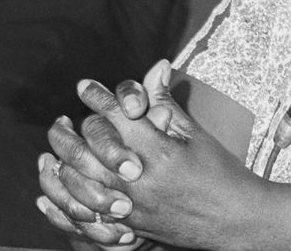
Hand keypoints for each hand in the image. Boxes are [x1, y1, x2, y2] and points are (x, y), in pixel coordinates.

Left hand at [41, 63, 263, 248]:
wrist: (233, 218)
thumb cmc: (220, 171)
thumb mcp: (195, 134)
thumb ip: (167, 102)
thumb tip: (156, 67)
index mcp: (159, 151)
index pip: (116, 115)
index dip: (97, 96)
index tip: (84, 86)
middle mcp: (140, 178)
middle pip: (90, 147)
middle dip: (70, 130)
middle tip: (60, 119)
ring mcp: (131, 204)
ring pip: (81, 180)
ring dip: (64, 160)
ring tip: (57, 146)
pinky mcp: (128, 224)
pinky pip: (85, 210)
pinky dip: (69, 193)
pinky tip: (63, 181)